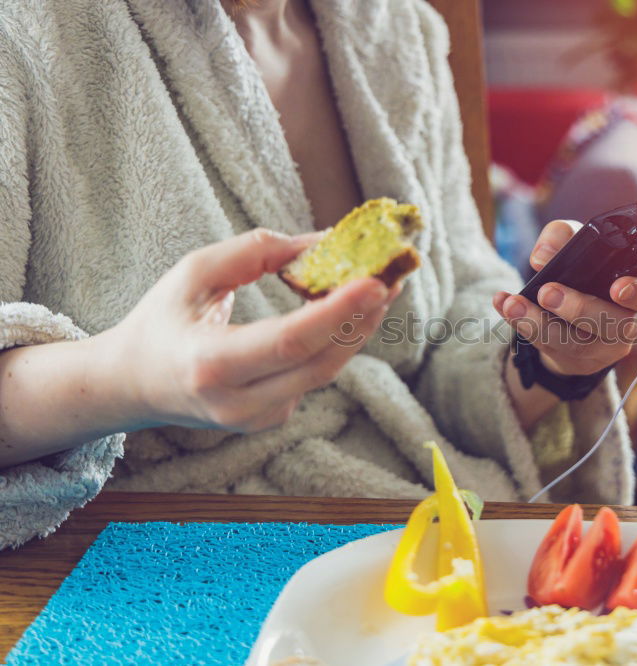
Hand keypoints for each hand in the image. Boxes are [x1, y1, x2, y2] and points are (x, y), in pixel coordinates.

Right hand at [104, 229, 396, 432]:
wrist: (134, 384)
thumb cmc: (162, 321)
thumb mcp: (193, 274)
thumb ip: (254, 254)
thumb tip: (322, 243)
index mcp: (209, 364)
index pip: (289, 341)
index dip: (337, 312)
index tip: (375, 283)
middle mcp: (237, 403)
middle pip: (320, 361)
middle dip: (362, 317)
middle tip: (392, 276)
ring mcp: (257, 418)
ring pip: (324, 371)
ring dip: (357, 329)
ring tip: (381, 288)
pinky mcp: (271, 419)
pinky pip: (313, 377)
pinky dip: (334, 343)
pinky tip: (345, 313)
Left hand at [493, 219, 636, 377]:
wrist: (571, 314)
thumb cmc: (585, 273)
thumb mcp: (578, 246)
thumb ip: (563, 237)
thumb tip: (543, 257)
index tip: (617, 287)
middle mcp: (627, 324)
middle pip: (614, 325)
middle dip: (579, 309)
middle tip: (548, 291)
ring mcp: (602, 349)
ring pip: (576, 344)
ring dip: (539, 323)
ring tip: (513, 303)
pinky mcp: (576, 362)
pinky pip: (549, 349)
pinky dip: (521, 325)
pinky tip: (502, 305)